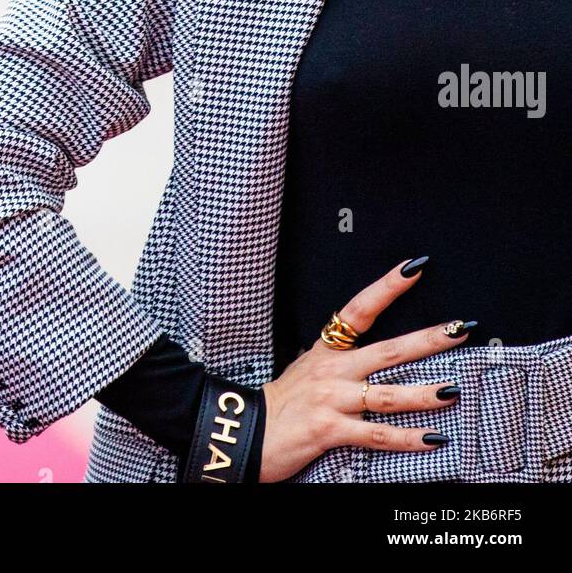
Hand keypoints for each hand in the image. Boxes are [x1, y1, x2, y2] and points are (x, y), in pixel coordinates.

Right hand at [259, 258, 471, 482]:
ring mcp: (332, 400)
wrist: (248, 433)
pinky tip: (434, 439)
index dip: (387, 288)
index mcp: (327, 349)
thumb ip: (339, 359)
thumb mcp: (308, 368)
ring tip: (454, 391)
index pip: (360, 309)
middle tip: (461, 329)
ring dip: (424, 393)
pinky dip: (408, 438)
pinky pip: (376, 435)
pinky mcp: (330, 431)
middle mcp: (333, 370)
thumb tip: (372, 354)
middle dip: (428, 340)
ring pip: (387, 395)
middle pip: (388, 351)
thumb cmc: (284, 403)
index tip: (415, 268)